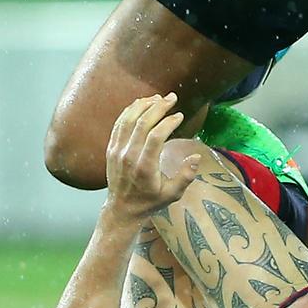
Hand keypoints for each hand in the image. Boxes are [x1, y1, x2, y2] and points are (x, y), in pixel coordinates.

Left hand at [105, 94, 199, 218]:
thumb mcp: (172, 194)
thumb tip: (196, 157)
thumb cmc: (150, 202)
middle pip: (141, 123)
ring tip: (158, 98)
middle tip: (172, 97)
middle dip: (158, 107)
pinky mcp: (111, 148)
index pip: (155, 136)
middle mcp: (128, 156)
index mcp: (144, 168)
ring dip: (143, 105)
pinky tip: (141, 104)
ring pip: (128, 120)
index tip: (179, 115)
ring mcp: (117, 151)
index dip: (168, 122)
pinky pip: (119, 124)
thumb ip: (186, 176)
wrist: (122, 209)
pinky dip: (130, 111)